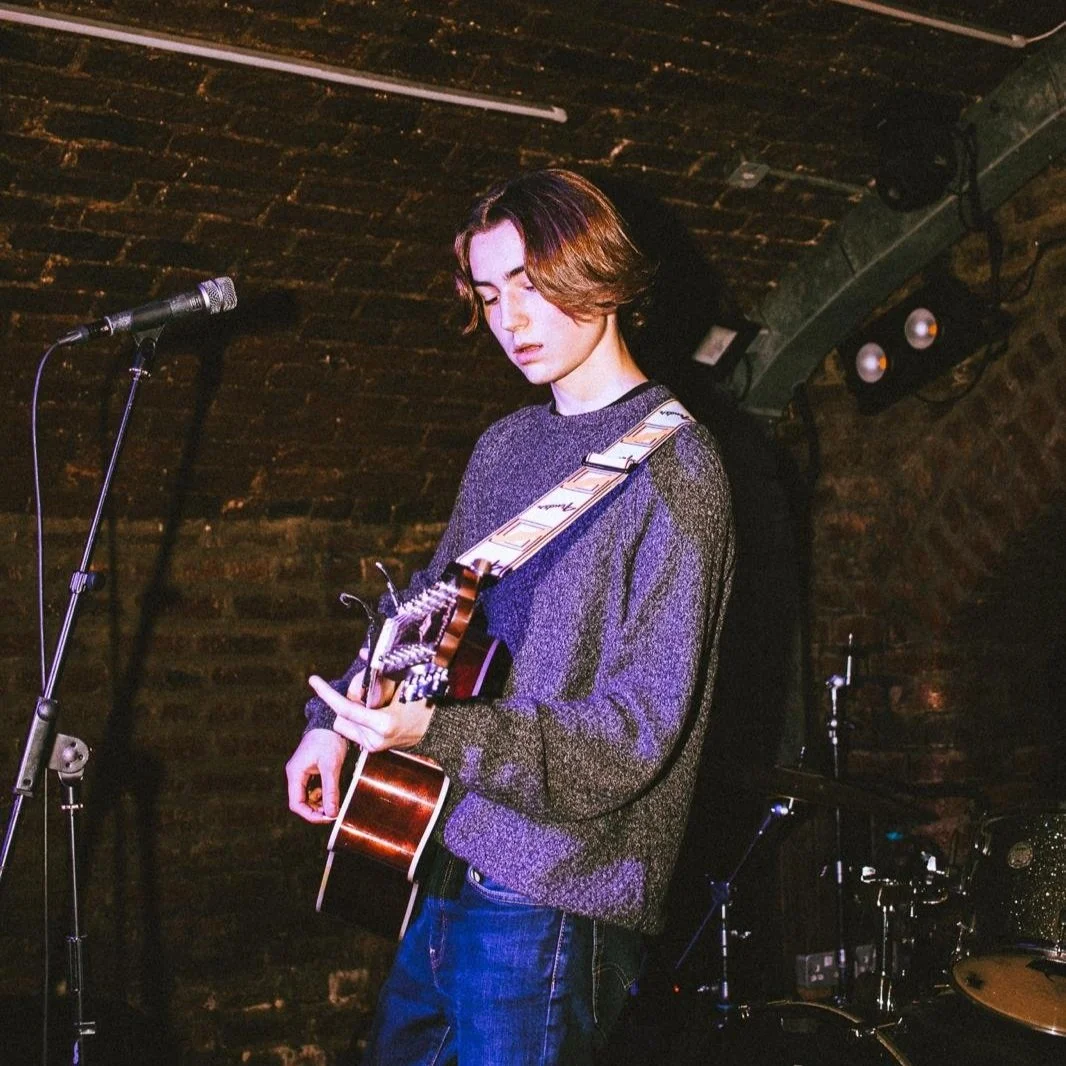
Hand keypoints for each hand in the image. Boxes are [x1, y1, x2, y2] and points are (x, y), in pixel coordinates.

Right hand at [286, 727, 348, 822]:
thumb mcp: (331, 766)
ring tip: (333, 804)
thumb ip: (330, 790)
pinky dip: (321, 794)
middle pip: (301, 801)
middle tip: (332, 813)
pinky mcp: (310, 769)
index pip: (296, 803)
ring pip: (307, 796)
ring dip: (319, 803)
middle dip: (315, 810)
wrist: (331, 720)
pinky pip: (312, 787)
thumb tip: (331, 813)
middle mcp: (295, 773)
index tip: (327, 818)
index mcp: (295, 773)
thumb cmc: (329, 739)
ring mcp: (302, 771)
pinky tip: (332, 794)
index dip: (310, 815)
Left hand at [308, 674, 433, 752]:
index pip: (346, 707)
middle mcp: (374, 739)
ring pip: (345, 724)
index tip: (313, 680)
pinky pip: (353, 730)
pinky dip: (358, 720)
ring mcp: (373, 747)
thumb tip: (363, 653)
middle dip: (346, 702)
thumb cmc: (425, 704)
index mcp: (383, 724)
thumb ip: (382, 670)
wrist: (437, 730)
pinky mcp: (372, 750)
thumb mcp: (406, 683)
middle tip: (365, 693)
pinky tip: (376, 714)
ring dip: (351, 712)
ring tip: (374, 706)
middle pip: (341, 716)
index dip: (327, 693)